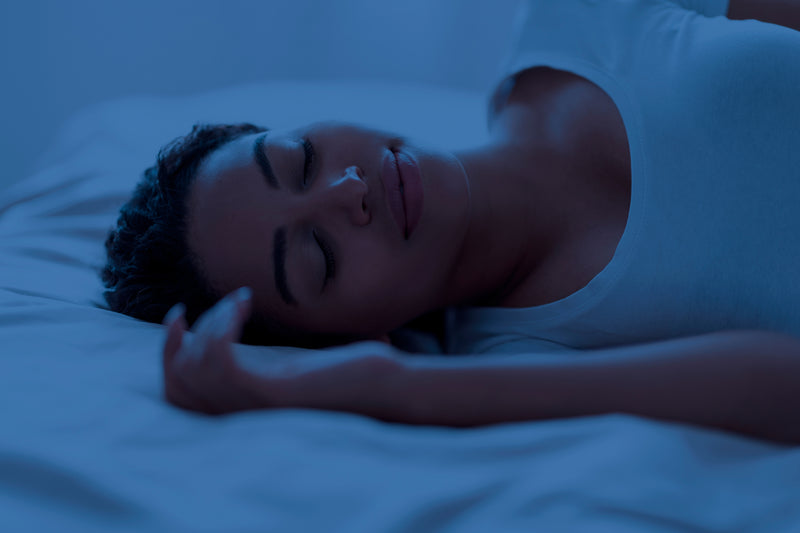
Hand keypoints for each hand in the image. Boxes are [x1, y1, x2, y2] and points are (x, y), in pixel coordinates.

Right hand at [162, 287, 406, 419]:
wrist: (388, 388)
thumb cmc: (357, 373)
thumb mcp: (307, 360)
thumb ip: (285, 352)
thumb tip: (280, 324)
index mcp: (248, 402)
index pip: (183, 394)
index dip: (168, 356)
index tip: (177, 318)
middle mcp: (246, 408)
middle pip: (176, 389)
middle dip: (172, 344)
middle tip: (184, 312)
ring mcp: (257, 404)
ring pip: (194, 373)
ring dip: (206, 327)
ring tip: (235, 304)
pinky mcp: (274, 394)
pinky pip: (223, 362)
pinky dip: (223, 326)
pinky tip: (245, 303)